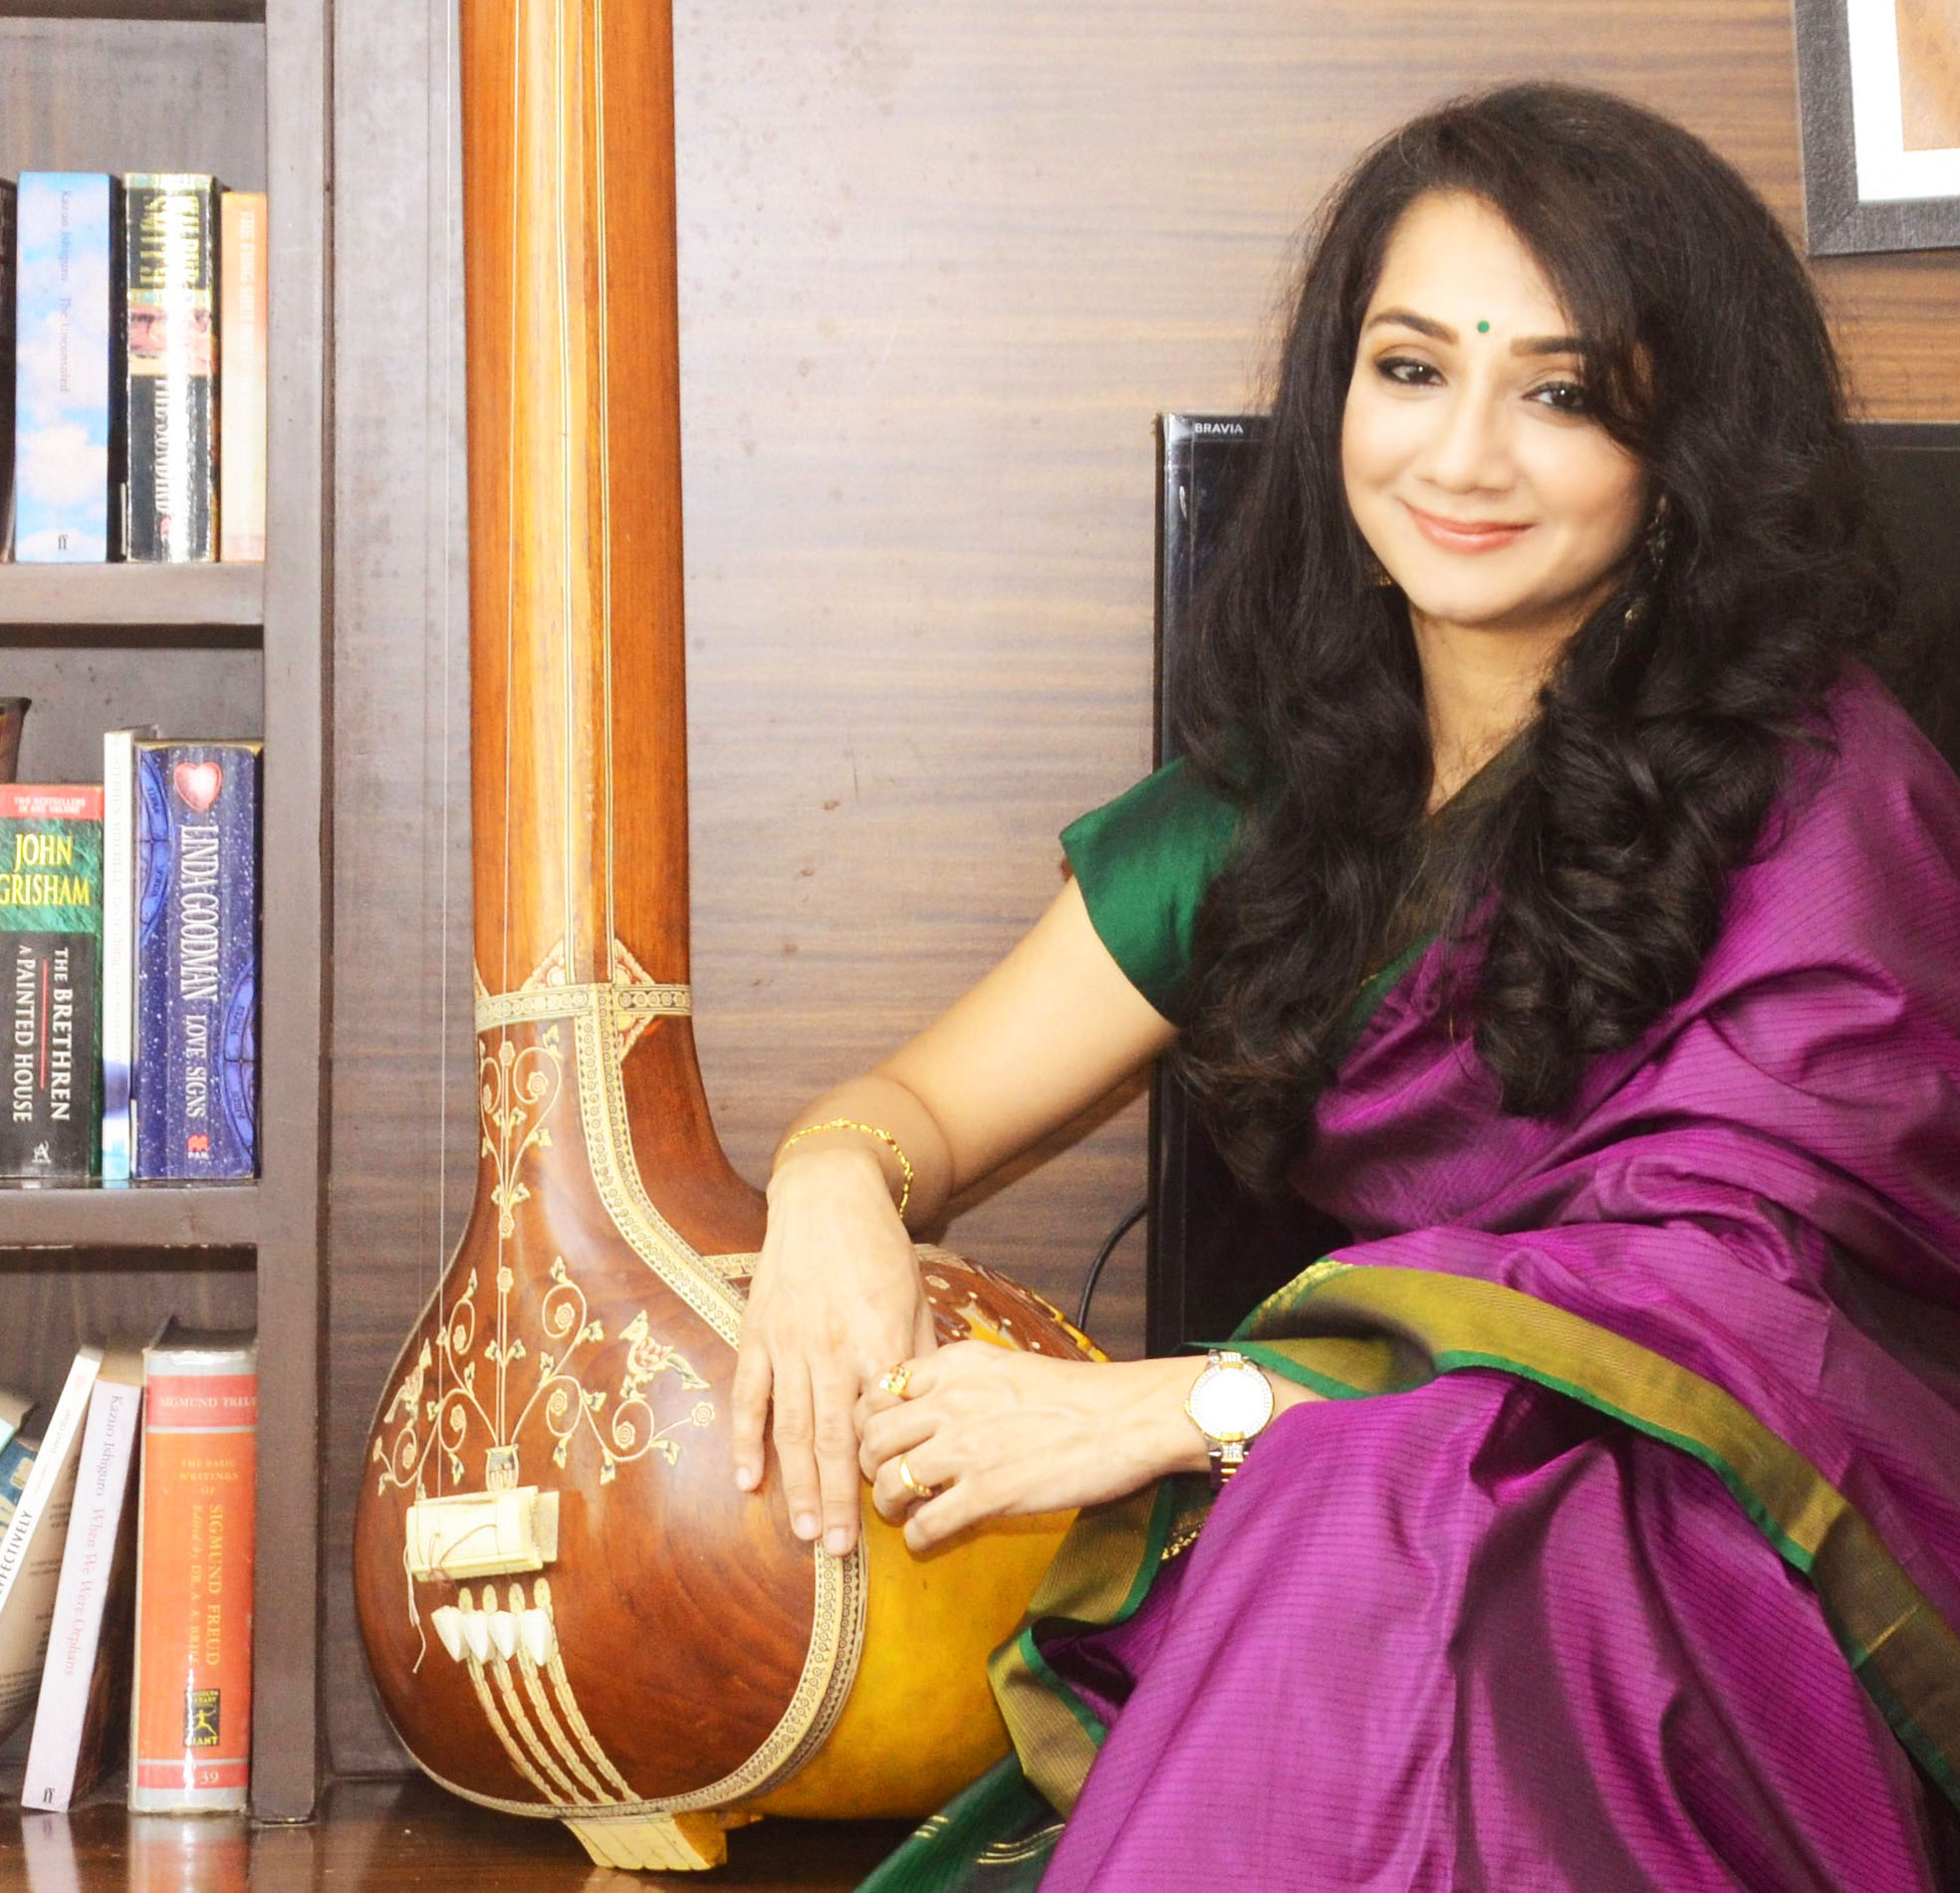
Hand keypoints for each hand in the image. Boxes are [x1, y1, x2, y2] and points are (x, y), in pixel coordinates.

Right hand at [731, 1143, 934, 1556]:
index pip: (883, 1421)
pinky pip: (749, 1396)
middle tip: (840, 1552)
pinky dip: (746, 1440)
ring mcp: (789, 1343)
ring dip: (796, 1485)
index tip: (896, 1512)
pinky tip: (747, 1481)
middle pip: (833, 1439)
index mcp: (878, 1340)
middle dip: (837, 1499)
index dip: (886, 1469)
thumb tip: (931, 1416)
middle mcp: (831, 1348)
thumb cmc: (881, 1249)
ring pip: (791, 1428)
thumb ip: (920, 1360)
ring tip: (804, 1534)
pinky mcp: (757, 1334)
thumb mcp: (917, 1299)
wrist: (826, 1195)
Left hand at [857, 1343, 1210, 1553]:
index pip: (877, 1392)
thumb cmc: (1074, 1393)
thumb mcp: (1004, 1364)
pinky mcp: (989, 1493)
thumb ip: (957, 1378)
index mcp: (954, 1365)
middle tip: (887, 1479)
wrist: (1125, 1418)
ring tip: (905, 1512)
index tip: (883, 1440)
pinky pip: (926, 1525)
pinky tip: (929, 1539)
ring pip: (890, 1483)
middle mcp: (950, 1402)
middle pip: (872, 1439)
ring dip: (889, 1505)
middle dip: (870, 1465)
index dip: (869, 1422)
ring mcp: (967, 1449)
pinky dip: (919, 1539)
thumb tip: (922, 1400)